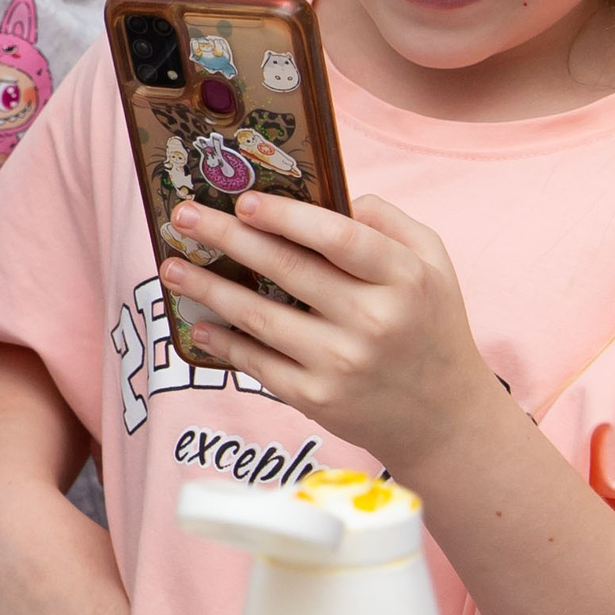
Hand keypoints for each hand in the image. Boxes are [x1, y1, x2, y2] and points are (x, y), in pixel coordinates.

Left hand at [161, 191, 498, 476]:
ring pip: (259, 317)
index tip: (243, 200)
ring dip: (207, 288)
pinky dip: (223, 341)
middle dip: (226, 237)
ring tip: (171, 266)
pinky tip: (198, 323)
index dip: (286, 217)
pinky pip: (257, 362)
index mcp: (405, 278)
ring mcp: (342, 363)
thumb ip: (388, 223)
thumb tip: (332, 196)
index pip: (338, 237)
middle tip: (182, 216)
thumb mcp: (434, 264)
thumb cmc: (430, 326)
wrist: (444, 417)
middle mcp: (374, 320)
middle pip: (286, 270)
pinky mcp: (317, 398)